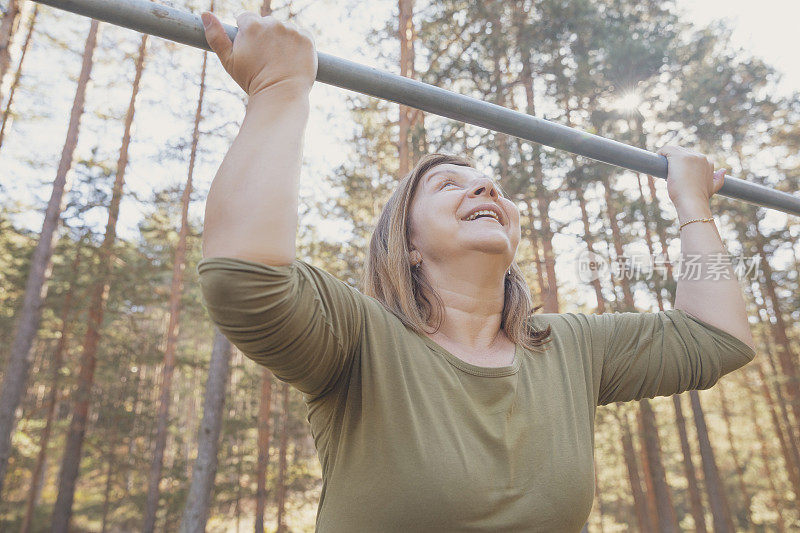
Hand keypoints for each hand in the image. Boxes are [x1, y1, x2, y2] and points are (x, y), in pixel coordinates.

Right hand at [201, 11, 316, 96]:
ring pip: (284, 29)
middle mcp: (273, 23)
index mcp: (251, 25)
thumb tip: (205, 14)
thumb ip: (216, 36)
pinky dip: (298, 45)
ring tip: (280, 61)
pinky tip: (292, 59)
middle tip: (266, 59)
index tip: (251, 50)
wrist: (281, 96)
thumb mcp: (229, 61)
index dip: (246, 35)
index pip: (245, 18)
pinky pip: (301, 35)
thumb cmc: (252, 81)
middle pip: (266, 23)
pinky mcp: (307, 39)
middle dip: (265, 37)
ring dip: (282, 40)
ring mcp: (292, 30)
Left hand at [657, 145, 725, 210]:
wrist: (692, 201)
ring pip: (674, 150)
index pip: (692, 157)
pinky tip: (657, 160)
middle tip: (669, 173)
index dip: (683, 164)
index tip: (678, 173)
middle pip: (682, 152)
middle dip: (675, 161)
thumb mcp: (713, 187)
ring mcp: (689, 155)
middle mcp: (700, 156)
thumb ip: (718, 179)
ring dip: (667, 158)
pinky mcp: (678, 157)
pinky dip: (661, 153)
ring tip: (663, 169)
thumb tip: (723, 170)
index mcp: (708, 162)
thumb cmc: (700, 197)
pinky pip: (666, 149)